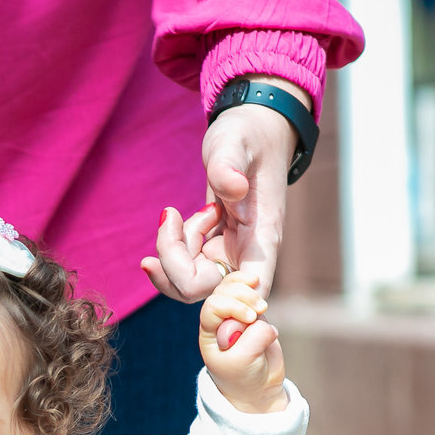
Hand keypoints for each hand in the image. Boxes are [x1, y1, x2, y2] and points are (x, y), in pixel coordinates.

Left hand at [142, 76, 306, 301]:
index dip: (224, 303)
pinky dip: (172, 246)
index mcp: (263, 238)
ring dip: (171, 250)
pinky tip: (178, 218)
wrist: (251, 130)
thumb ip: (230, 165)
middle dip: (173, 261)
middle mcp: (247, 254)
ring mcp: (228, 253)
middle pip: (202, 290)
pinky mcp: (212, 248)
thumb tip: (232, 188)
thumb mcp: (235, 142)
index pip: (250, 291)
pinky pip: (183, 266)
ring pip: (188, 281)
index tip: (190, 281)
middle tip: (170, 218)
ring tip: (179, 212)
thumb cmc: (248, 135)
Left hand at [198, 271, 286, 413]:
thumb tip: (261, 318)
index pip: (214, 306)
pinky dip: (258, 292)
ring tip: (262, 307)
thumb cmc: (242, 377)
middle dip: (243, 295)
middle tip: (260, 309)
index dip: (232, 306)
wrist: (258, 388)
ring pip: (238, 289)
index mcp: (208, 330)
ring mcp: (237, 316)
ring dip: (250, 291)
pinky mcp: (256, 317)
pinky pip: (254, 296)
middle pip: (225, 292)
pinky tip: (263, 303)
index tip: (250, 319)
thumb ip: (252, 338)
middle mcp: (220, 320)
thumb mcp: (243, 361)